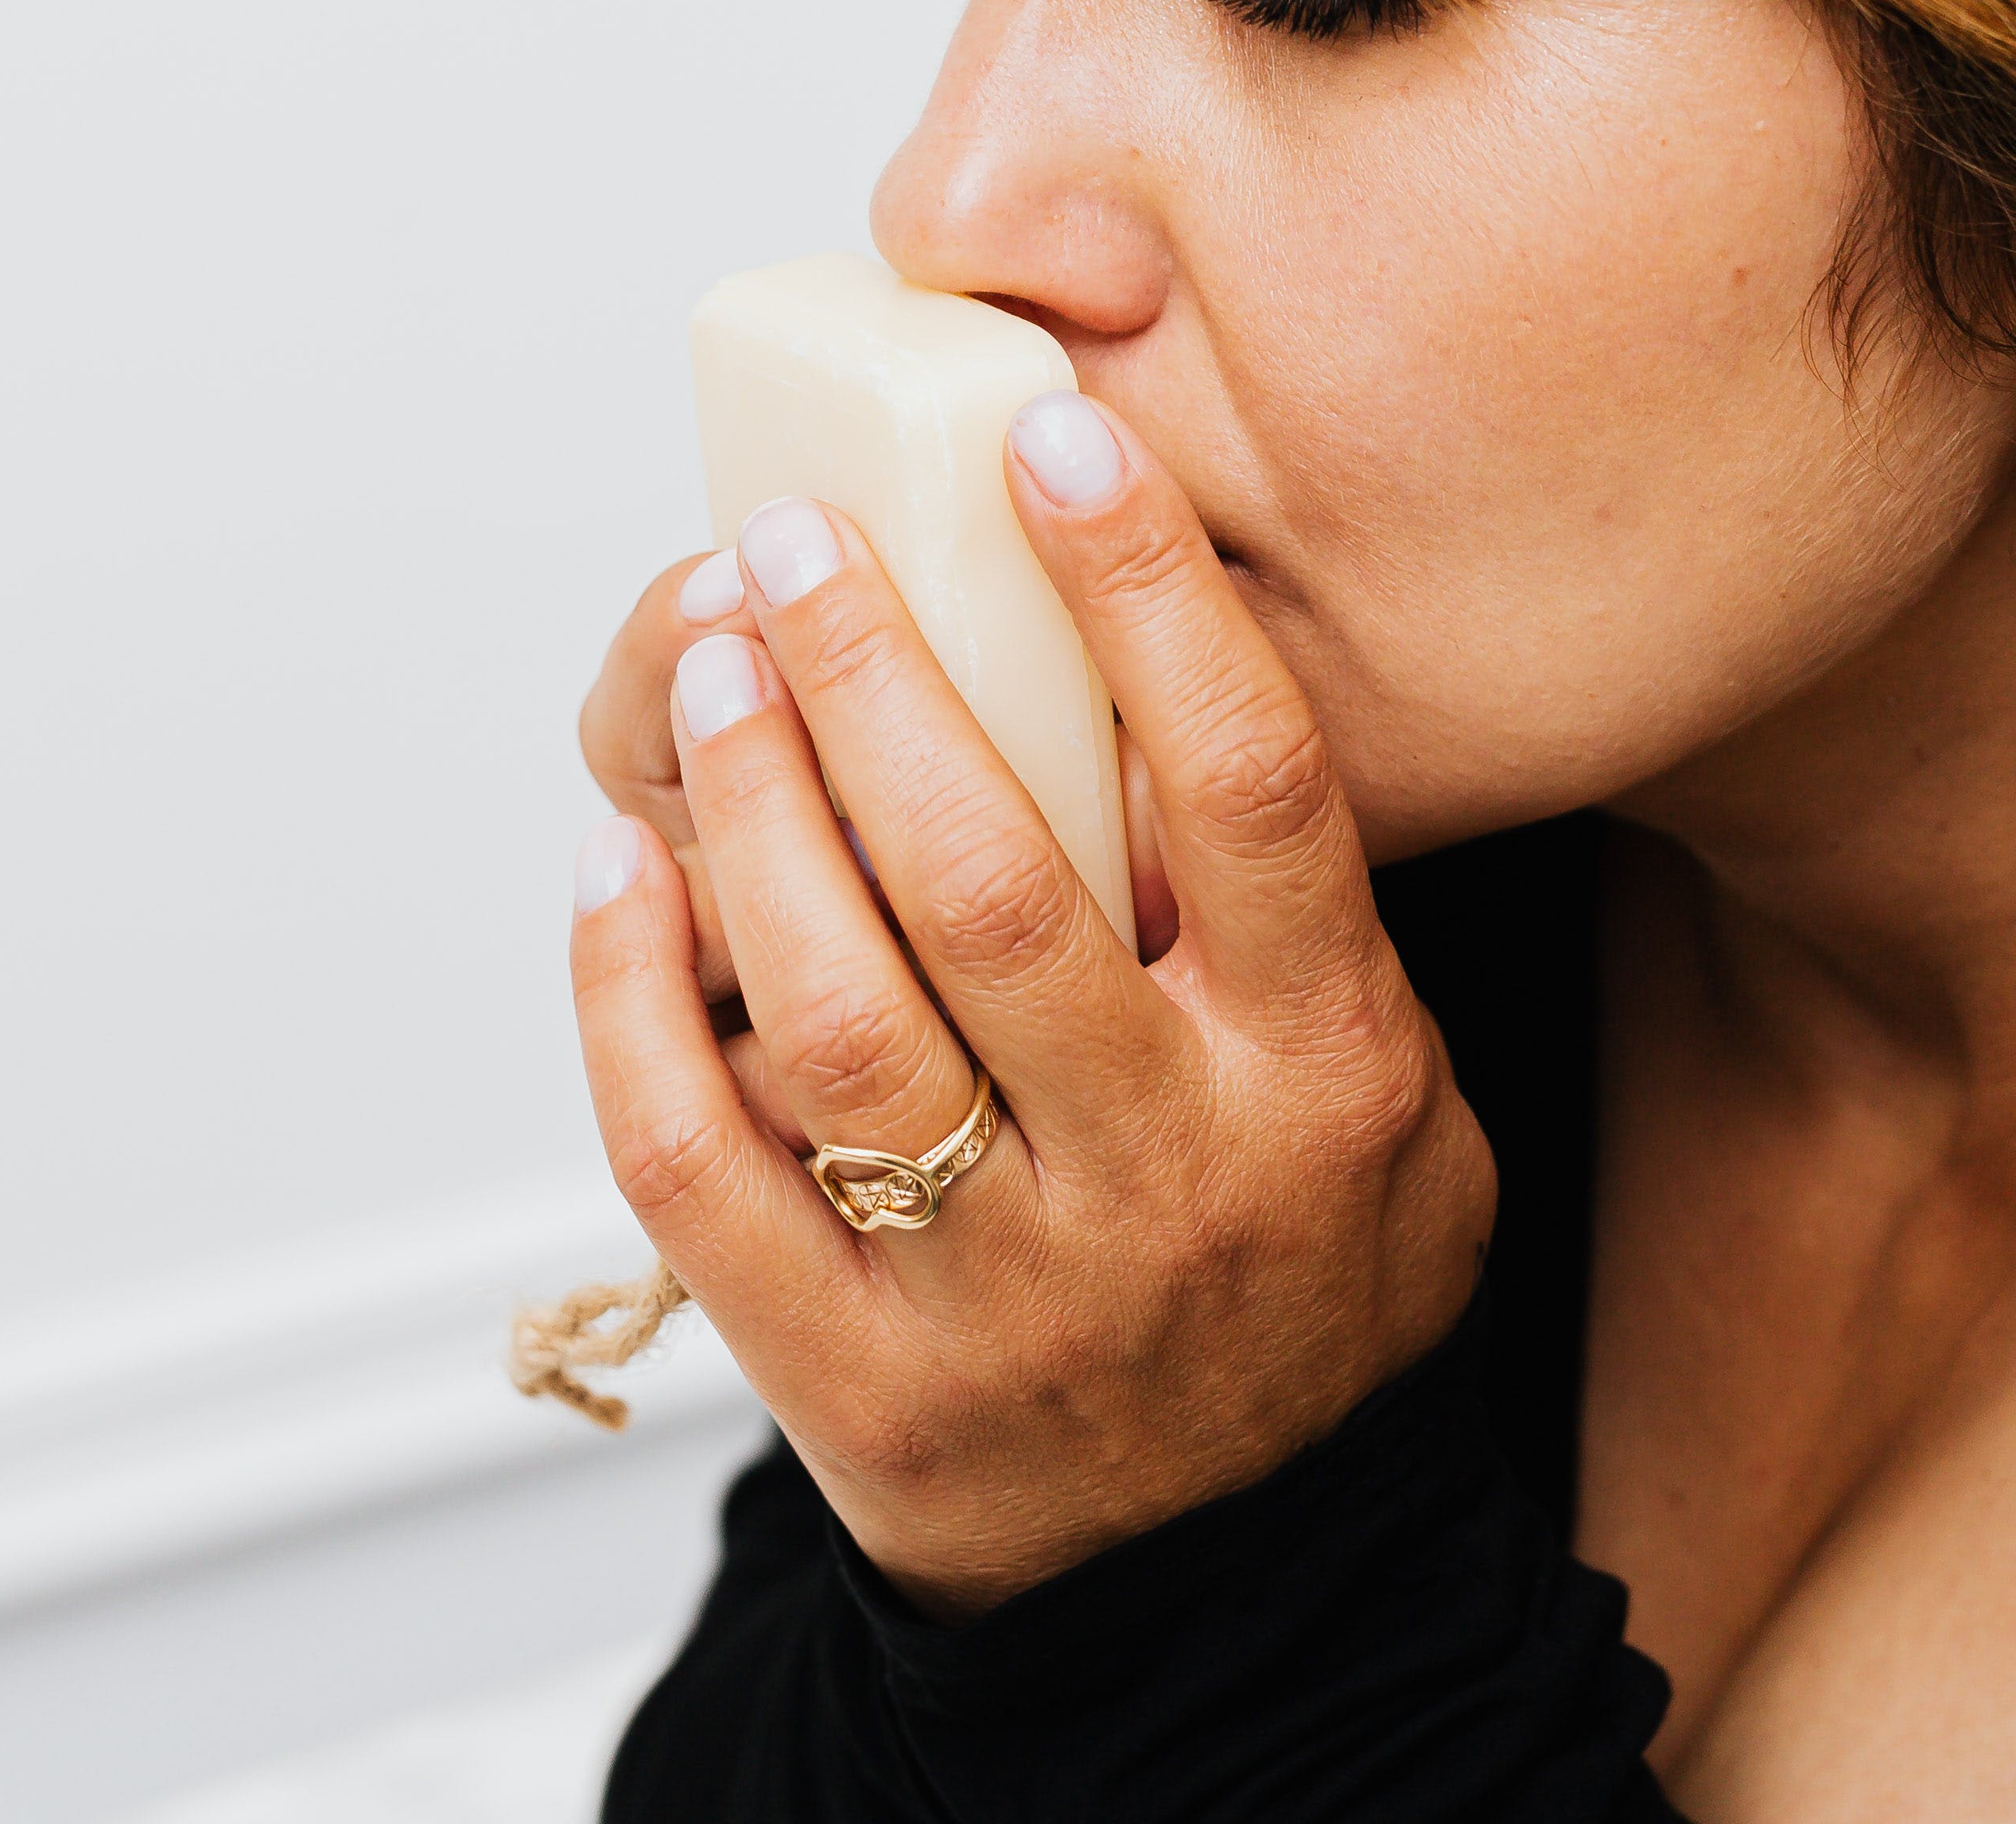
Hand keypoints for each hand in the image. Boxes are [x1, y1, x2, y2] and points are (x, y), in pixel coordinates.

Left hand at [566, 393, 1496, 1613]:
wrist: (1230, 1582)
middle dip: (874, 675)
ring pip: (834, 1014)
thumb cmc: (1293, 1274)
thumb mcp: (1394, 1104)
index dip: (1148, 590)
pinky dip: (627, 1004)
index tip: (1054, 434)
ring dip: (746, 811)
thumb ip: (1292, 923)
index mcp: (1325, 1076)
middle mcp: (1173, 1180)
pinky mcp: (856, 1386)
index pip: (1244, 787)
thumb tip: (1135, 666)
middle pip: (995, 881)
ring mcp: (1009, 1295)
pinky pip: (700, 1166)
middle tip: (797, 537)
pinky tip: (621, 870)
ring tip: (706, 662)